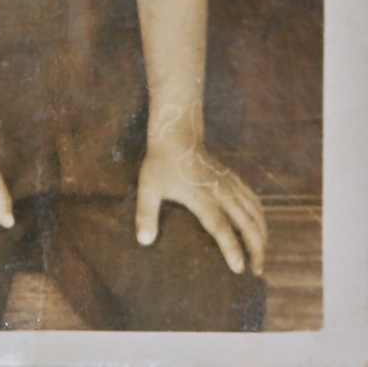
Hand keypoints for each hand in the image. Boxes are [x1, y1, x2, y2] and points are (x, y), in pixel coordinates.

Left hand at [136, 141, 265, 274]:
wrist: (176, 136)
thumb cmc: (160, 163)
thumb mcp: (148, 188)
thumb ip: (146, 214)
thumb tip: (143, 241)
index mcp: (202, 198)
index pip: (221, 228)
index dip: (231, 248)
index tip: (239, 268)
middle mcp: (222, 193)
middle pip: (248, 225)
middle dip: (256, 249)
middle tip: (256, 270)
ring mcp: (231, 186)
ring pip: (256, 214)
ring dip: (262, 236)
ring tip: (261, 256)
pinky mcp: (234, 180)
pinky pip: (254, 202)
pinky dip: (261, 219)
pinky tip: (260, 230)